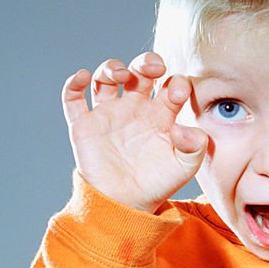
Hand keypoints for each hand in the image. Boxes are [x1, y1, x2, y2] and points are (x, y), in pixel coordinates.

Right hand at [61, 53, 206, 212]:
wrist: (125, 206)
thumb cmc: (157, 185)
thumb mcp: (185, 167)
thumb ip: (195, 145)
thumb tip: (184, 128)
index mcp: (161, 113)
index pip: (170, 84)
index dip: (175, 82)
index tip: (176, 95)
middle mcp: (135, 108)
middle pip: (140, 71)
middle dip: (147, 62)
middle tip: (152, 68)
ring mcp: (109, 114)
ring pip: (106, 77)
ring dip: (111, 66)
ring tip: (118, 74)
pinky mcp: (85, 125)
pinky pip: (73, 98)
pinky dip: (73, 84)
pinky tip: (83, 77)